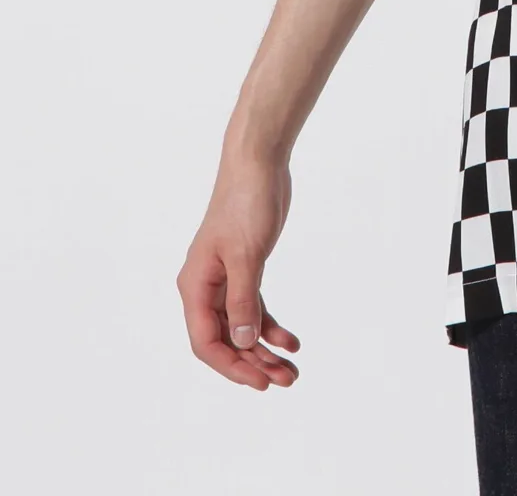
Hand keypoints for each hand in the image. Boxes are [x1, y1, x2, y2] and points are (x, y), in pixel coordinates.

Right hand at [177, 154, 300, 389]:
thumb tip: (243, 341)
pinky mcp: (246, 268)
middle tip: (286, 380)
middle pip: (225, 339)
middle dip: (253, 363)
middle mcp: (205, 287)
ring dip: (265, 349)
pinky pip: (254, 308)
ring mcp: (225, 279)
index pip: (206, 341)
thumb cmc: (246, 203)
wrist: (258, 163)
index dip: (231, 366)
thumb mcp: (247, 255)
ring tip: (292, 370)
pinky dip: (271, 325)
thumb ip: (243, 300)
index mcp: (195, 286)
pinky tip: (291, 341)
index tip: (259, 382)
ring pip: (242, 326)